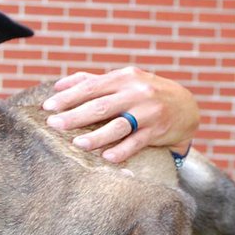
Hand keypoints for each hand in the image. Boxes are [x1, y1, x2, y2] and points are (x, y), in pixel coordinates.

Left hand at [42, 66, 198, 162]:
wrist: (186, 107)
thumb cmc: (144, 93)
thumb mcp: (123, 80)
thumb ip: (91, 81)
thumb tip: (58, 85)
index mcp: (123, 77)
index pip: (90, 87)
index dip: (68, 97)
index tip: (48, 106)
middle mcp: (136, 92)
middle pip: (101, 106)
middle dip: (74, 116)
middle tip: (53, 125)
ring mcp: (148, 112)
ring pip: (118, 125)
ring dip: (96, 135)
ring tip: (77, 144)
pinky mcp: (157, 131)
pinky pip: (137, 142)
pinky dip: (122, 150)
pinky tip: (107, 157)